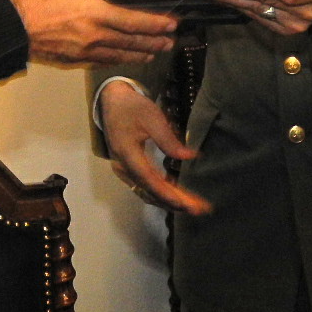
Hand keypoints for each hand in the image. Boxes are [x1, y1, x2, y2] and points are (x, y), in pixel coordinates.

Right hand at [8, 0, 176, 65]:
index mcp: (91, 12)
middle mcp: (92, 35)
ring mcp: (84, 51)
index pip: (131, 20)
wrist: (11, 27)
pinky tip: (127, 58)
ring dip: (141, 53)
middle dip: (154, 40)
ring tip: (156, 50)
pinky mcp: (75, 60)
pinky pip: (103, 62)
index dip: (154, 23)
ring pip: (120, 55)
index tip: (170, 22)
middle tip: (171, 39)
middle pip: (131, 41)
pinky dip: (120, 60)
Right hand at [101, 80, 210, 214]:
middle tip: (199, 210)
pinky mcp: (127, 169)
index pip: (149, 180)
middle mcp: (123, 167)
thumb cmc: (132, 107)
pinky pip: (145, 186)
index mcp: (127, 154)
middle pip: (150, 191)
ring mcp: (123, 170)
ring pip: (147, 192)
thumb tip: (192, 157)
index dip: (168, 194)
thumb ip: (169, 140)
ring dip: (169, 200)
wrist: (111, 101)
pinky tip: (178, 194)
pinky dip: (161, 193)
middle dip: (175, 203)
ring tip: (193, 206)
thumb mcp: (152, 118)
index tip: (187, 205)